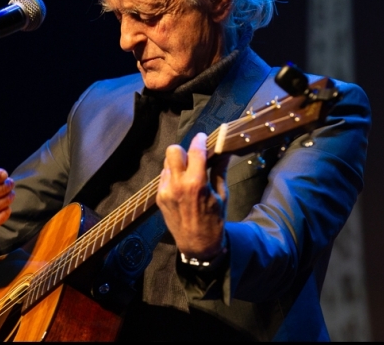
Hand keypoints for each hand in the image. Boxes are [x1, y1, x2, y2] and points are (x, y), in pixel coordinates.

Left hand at [157, 132, 227, 259]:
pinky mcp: (160, 197)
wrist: (198, 245)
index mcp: (196, 184)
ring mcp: (166, 191)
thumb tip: (224, 152)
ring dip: (178, 162)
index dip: (199, 140)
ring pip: (167, 163)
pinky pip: (164, 177)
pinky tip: (182, 184)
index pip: (195, 151)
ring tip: (188, 171)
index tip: (203, 136)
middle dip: (184, 149)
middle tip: (193, 156)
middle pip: (172, 151)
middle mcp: (178, 185)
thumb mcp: (222, 195)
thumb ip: (219, 171)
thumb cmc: (214, 221)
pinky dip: (173, 175)